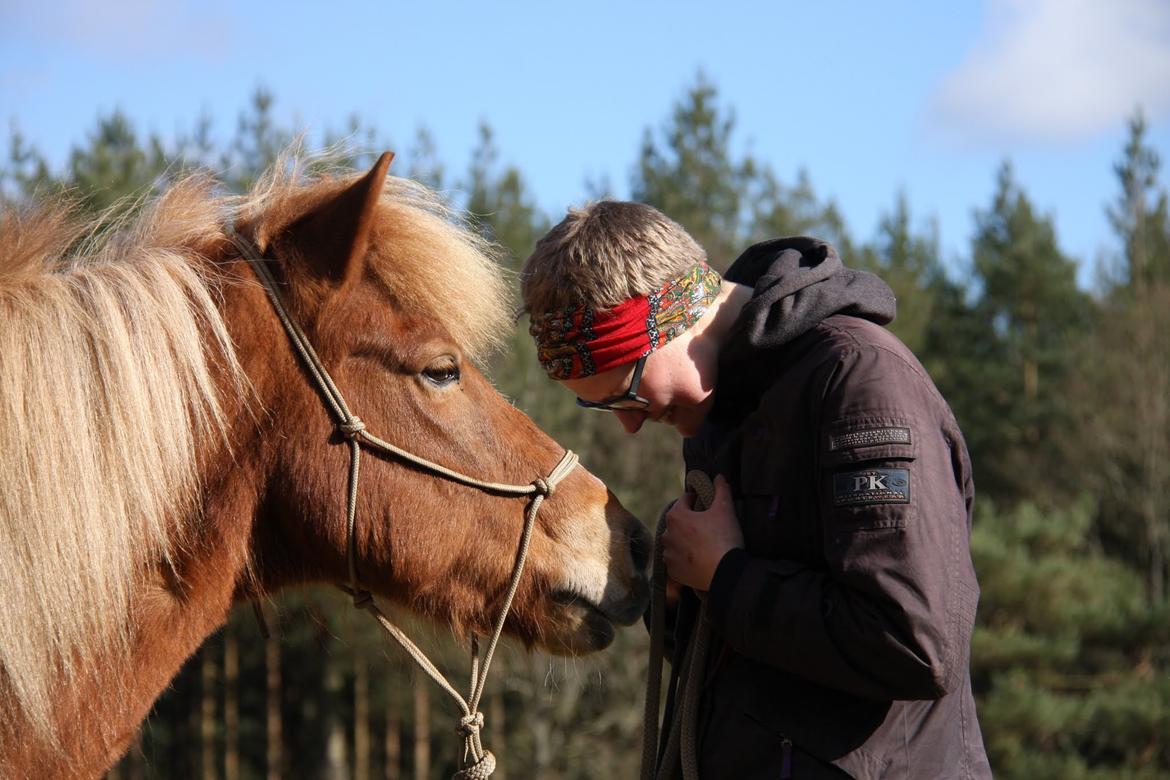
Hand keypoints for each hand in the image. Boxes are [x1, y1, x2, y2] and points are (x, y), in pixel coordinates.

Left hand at [661, 475, 743, 592]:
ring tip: (703, 544)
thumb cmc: (724, 538)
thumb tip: (719, 477)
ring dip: (685, 541)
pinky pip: (677, 561)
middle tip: (707, 526)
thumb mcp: (725, 509)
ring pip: (676, 542)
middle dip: (690, 521)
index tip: (705, 503)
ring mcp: (669, 555)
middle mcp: (667, 535)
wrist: (726, 573)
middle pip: (678, 522)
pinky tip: (698, 559)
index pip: (684, 500)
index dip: (696, 499)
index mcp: (676, 516)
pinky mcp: (673, 572)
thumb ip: (721, 490)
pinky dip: (685, 558)